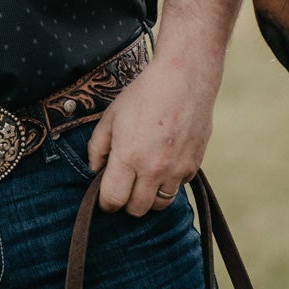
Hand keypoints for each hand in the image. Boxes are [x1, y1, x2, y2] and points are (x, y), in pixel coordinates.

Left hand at [85, 55, 217, 216]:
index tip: (105, 195)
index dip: (105, 202)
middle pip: (137, 209)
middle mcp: (153, 169)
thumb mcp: (111, 116)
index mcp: (128, 156)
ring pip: (159, 204)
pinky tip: (164, 162)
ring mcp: (176, 169)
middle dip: (126, 202)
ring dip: (149, 196)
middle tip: (124, 185)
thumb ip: (97, 147)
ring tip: (144, 177)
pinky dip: (169, 182)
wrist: (184, 78)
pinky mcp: (194, 166)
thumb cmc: (144, 94)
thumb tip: (94, 170)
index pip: (113, 200)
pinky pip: (178, 187)